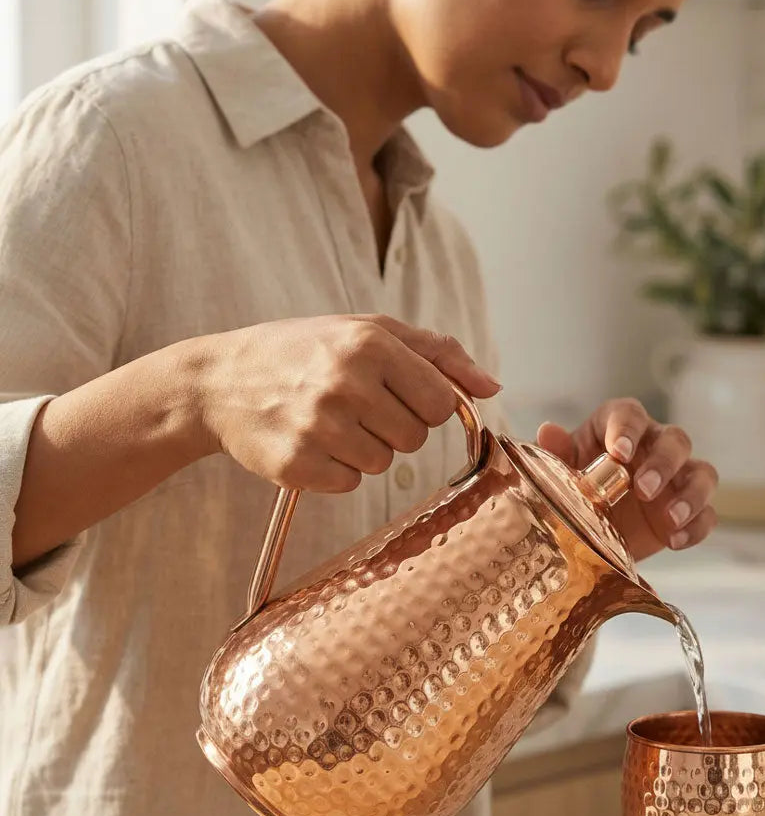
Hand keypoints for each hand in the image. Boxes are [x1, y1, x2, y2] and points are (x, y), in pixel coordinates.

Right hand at [197, 314, 500, 491]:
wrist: (220, 381)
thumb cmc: (304, 351)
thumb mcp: (368, 331)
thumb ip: (438, 354)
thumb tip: (492, 388)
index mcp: (369, 344)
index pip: (440, 401)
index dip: (425, 404)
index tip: (398, 394)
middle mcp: (344, 383)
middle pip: (415, 437)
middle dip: (394, 426)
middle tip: (355, 406)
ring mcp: (318, 427)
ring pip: (384, 464)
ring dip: (365, 449)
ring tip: (330, 422)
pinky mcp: (296, 466)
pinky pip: (350, 484)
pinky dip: (336, 470)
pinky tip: (311, 443)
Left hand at [536, 398, 717, 561]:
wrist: (588, 531)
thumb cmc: (575, 486)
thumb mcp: (561, 472)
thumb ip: (557, 453)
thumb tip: (547, 431)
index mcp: (619, 428)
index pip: (629, 415)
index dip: (627, 430)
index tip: (618, 452)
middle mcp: (654, 446)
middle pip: (675, 440)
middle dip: (663, 463)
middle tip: (643, 489)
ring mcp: (676, 479)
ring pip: (702, 473)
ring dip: (691, 494)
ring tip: (670, 518)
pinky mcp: (688, 511)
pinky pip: (707, 514)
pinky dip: (696, 527)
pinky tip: (674, 541)